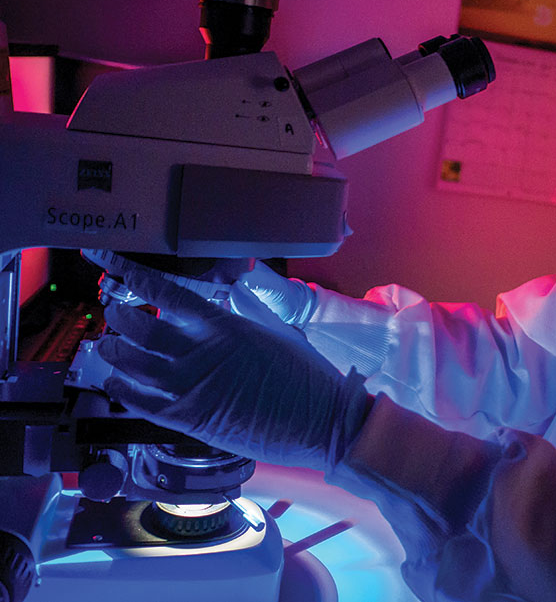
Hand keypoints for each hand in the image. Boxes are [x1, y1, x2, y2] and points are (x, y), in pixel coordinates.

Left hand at [98, 269, 368, 471]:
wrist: (318, 418)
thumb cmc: (305, 374)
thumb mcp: (277, 331)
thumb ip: (247, 313)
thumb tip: (235, 298)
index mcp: (224, 323)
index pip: (166, 293)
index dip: (135, 278)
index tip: (113, 266)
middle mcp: (200, 351)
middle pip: (139, 326)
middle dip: (119, 318)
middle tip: (114, 314)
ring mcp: (190, 386)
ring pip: (131, 363)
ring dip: (114, 352)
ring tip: (107, 347)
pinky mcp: (187, 418)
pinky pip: (137, 401)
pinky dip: (120, 388)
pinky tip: (115, 382)